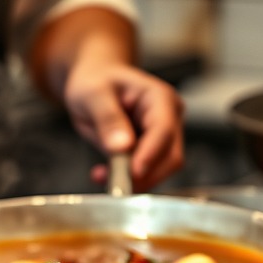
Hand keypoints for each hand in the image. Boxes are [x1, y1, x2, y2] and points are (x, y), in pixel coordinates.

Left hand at [62, 62, 184, 191]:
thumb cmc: (96, 80)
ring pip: (161, 169)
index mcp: (159, 97)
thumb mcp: (93, 94)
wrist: (94, 80)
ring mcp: (163, 135)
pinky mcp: (152, 150)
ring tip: (101, 175)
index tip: (133, 173)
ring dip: (134, 180)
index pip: (163, 130)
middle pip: (170, 156)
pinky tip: (104, 173)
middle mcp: (169, 117)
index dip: (150, 154)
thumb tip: (122, 146)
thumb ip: (107, 118)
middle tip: (112, 182)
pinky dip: (127, 179)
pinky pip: (146, 172)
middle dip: (143, 174)